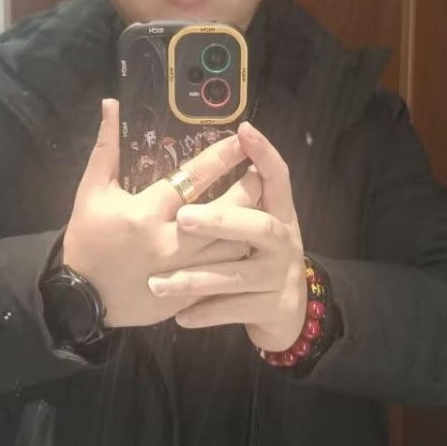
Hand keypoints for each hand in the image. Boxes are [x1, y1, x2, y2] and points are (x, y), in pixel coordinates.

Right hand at [62, 99, 257, 328]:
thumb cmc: (87, 239)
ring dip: (249, 224)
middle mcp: (168, 242)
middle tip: (260, 172)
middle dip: (248, 188)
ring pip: (231, 246)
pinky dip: (238, 256)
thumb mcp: (91, 191)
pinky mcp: (187, 295)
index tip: (241, 141)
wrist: (79, 299)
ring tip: (262, 205)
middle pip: (223, 212)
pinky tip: (249, 242)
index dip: (221, 157)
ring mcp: (181, 272)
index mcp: (145, 212)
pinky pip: (224, 275)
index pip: (193, 178)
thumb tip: (111, 103)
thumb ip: (106, 147)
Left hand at [147, 121, 306, 351]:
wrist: (288, 313)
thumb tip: (207, 156)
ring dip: (195, 278)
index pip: (277, 177)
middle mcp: (284, 241)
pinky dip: (204, 312)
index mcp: (279, 213)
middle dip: (221, 221)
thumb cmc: (257, 257)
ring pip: (236, 275)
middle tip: (183, 218)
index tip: (244, 130)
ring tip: (158, 283)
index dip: (264, 154)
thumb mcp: (255, 226)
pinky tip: (178, 314)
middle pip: (259, 226)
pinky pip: (232, 310)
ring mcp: (279, 276)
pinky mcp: (271, 308)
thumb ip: (237, 198)